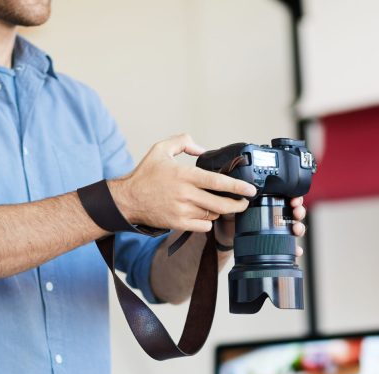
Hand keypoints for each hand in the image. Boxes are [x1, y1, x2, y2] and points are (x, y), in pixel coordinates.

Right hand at [108, 133, 255, 232]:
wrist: (127, 199)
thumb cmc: (144, 175)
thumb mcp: (161, 149)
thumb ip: (183, 142)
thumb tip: (202, 149)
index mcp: (184, 175)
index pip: (218, 182)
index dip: (237, 187)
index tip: (250, 189)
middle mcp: (185, 194)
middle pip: (221, 204)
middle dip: (238, 205)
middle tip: (244, 202)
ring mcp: (182, 211)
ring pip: (213, 215)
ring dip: (219, 211)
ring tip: (219, 205)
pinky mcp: (178, 224)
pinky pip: (203, 226)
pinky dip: (207, 221)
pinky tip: (204, 214)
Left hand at [216, 196, 306, 254]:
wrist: (226, 235)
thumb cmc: (232, 216)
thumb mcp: (237, 205)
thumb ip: (242, 199)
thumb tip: (247, 192)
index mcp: (269, 203)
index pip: (288, 197)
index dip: (295, 198)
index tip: (294, 201)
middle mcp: (276, 215)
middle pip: (295, 211)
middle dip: (300, 212)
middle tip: (296, 213)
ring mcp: (277, 229)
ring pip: (295, 227)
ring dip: (300, 228)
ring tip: (296, 229)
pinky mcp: (275, 242)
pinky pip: (288, 245)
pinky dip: (295, 249)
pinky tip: (297, 251)